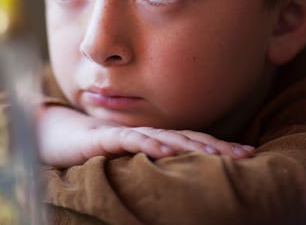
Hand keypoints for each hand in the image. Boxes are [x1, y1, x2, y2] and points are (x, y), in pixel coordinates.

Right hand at [37, 105, 254, 167]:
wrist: (56, 136)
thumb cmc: (93, 149)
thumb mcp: (128, 156)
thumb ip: (151, 158)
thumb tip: (178, 172)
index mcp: (153, 138)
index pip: (192, 141)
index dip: (219, 146)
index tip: (249, 153)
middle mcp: (144, 133)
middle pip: (186, 138)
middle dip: (218, 146)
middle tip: (247, 154)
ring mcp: (126, 134)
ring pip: (164, 138)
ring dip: (192, 145)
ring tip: (217, 153)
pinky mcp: (105, 138)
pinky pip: (130, 141)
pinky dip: (148, 144)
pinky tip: (164, 151)